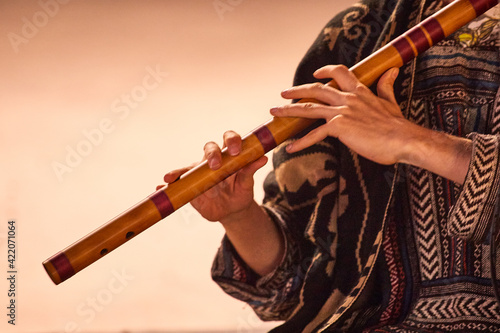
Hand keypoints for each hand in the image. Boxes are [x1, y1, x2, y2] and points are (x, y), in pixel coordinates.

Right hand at [158, 130, 267, 222]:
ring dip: (180, 170)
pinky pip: (178, 182)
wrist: (232, 210)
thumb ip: (250, 171)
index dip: (232, 141)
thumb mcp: (246, 184)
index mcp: (229, 156)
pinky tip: (159, 187)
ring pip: (189, 165)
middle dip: (212, 154)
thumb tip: (263, 158)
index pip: (229, 140)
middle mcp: (214, 160)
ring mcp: (200, 172)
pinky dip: (169, 183)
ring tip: (172, 177)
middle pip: (210, 148)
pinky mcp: (190, 185)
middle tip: (215, 165)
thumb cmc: (240, 193)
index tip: (236, 151)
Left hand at [270, 65, 412, 164]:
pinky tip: (290, 148)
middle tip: (283, 93)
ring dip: (289, 111)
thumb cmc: (397, 126)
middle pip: (316, 89)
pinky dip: (301, 142)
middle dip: (296, 91)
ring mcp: (342, 112)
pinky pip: (315, 134)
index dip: (325, 71)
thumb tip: (392, 71)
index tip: (315, 74)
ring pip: (309, 108)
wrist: (404, 140)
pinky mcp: (339, 128)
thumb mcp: (390, 102)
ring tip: (274, 113)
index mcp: (359, 92)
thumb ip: (386, 86)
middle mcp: (347, 99)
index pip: (339, 73)